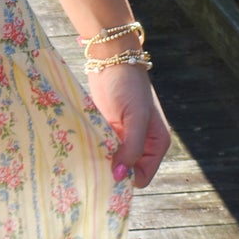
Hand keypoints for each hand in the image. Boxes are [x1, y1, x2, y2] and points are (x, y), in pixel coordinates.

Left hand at [86, 64, 170, 188]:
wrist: (111, 60)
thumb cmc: (128, 86)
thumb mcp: (135, 118)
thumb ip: (131, 148)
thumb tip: (120, 176)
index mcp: (156, 144)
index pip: (142, 176)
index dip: (126, 178)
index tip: (106, 174)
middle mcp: (142, 144)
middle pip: (127, 172)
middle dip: (112, 171)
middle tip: (93, 168)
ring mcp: (124, 138)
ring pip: (113, 162)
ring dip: (101, 162)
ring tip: (86, 159)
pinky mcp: (109, 130)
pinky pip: (103, 150)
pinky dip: (94, 152)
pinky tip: (82, 150)